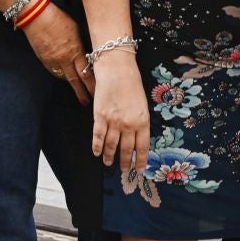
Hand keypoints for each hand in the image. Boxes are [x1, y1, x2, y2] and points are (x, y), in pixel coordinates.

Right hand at [23, 3, 90, 104]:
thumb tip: (86, 53)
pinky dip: (61, 74)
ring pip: (64, 77)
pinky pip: (54, 71)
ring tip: (78, 88)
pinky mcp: (43, 60)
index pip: (86, 73)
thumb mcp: (76, 30)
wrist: (36, 16)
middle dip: (82, 92)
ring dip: (72, 82)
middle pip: (75, 81)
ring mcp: (52, 61)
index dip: (92, 85)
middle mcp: (64, 59)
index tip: (98, 93)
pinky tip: (65, 74)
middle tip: (87, 103)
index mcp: (75, 51)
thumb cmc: (59, 18)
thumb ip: (81, 44)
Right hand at [90, 52, 150, 187]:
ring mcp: (113, 122)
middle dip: (125, 162)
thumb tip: (136, 136)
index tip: (140, 170)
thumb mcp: (143, 104)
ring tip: (108, 163)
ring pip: (111, 145)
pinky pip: (98, 136)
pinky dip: (96, 147)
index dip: (141, 161)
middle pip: (126, 150)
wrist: (117, 70)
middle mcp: (129, 124)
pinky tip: (96, 153)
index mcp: (143, 121)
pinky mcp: (100, 117)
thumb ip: (140, 121)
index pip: (143, 147)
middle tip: (124, 170)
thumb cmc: (132, 83)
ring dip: (109, 157)